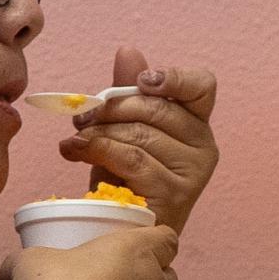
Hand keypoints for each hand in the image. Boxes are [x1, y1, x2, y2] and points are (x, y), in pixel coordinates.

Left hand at [58, 46, 219, 235]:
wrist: (124, 228)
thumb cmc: (127, 178)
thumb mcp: (125, 129)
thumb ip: (129, 92)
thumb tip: (129, 51)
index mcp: (197, 123)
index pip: (202, 86)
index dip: (174, 77)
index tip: (144, 81)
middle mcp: (204, 147)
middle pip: (156, 108)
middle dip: (111, 108)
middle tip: (81, 117)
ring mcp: (193, 173)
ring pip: (139, 134)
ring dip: (98, 133)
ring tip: (76, 140)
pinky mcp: (175, 195)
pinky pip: (132, 159)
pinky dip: (97, 151)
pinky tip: (74, 152)